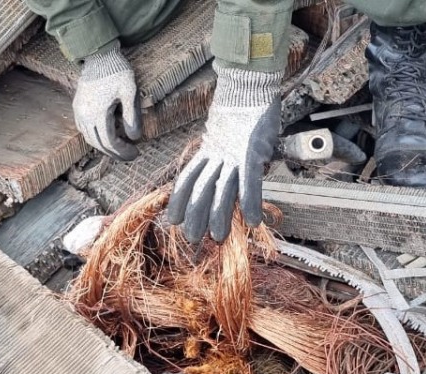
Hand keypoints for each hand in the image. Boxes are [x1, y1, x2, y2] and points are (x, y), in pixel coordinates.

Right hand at [73, 43, 140, 160]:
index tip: (135, 152)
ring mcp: (79, 111)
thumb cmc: (117, 71)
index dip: (123, 151)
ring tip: (119, 148)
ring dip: (104, 146)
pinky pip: (83, 129)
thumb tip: (135, 138)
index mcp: (98, 113)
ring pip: (89, 138)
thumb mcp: (130, 91)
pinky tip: (104, 136)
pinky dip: (94, 137)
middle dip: (115, 153)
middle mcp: (85, 115)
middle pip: (99, 144)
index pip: (110, 142)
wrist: (99, 55)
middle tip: (130, 155)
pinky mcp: (77, 106)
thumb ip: (132, 116)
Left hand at [168, 61, 282, 242]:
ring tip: (216, 237)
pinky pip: (249, 183)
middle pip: (200, 190)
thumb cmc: (242, 107)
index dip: (180, 201)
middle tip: (192, 239)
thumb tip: (232, 173)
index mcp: (208, 150)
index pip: (188, 179)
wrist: (249, 84)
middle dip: (195, 216)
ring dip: (218, 217)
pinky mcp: (250, 153)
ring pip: (221, 191)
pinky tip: (251, 221)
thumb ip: (224, 154)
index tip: (174, 219)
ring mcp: (232, 155)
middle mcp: (216, 155)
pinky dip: (250, 204)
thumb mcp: (225, 133)